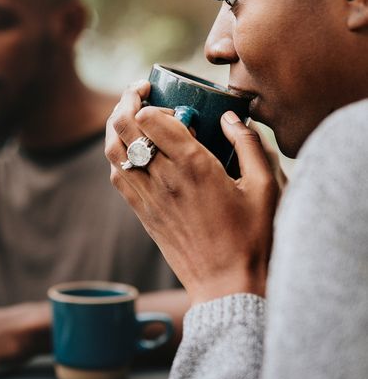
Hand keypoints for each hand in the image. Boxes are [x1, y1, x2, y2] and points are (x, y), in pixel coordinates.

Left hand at [106, 81, 278, 305]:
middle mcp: (163, 178)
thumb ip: (249, 145)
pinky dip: (117, 156)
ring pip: (112, 151)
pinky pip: (117, 177)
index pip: (151, 119)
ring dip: (115, 126)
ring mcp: (148, 197)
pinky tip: (133, 151)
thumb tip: (228, 118)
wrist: (227, 285)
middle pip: (123, 128)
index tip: (164, 96)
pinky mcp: (143, 214)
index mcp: (194, 165)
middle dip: (125, 101)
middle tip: (139, 92)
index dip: (150, 101)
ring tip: (129, 115)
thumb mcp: (265, 187)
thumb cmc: (252, 238)